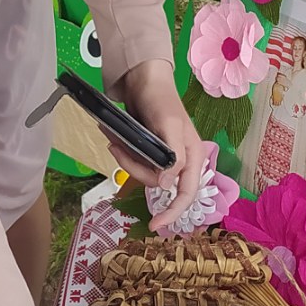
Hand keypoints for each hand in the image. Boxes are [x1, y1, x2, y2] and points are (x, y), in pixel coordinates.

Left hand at [115, 61, 205, 235]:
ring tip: (113, 138)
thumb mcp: (170, 125)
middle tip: (117, 147)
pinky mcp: (147, 150)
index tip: (154, 226)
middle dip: (134, 168)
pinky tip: (113, 137)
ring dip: (125, 159)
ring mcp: (162, 156)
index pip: (187, 194)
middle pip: (156, 183)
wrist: (143, 78)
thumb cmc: (162, 99)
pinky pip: (134, 162)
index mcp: (192, 157)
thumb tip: (167, 186)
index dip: (173, 213)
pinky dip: (122, 153)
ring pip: (142, 173)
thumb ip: (174, 156)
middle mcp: (180, 160)